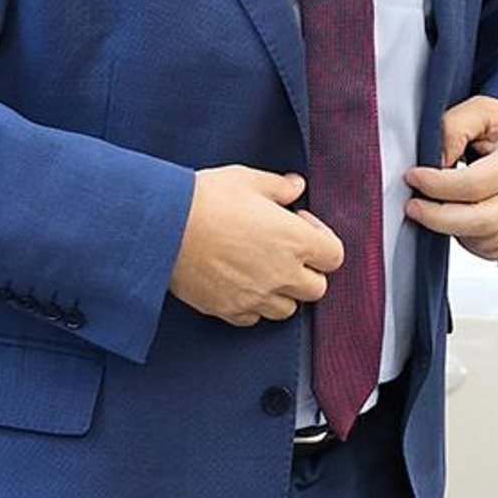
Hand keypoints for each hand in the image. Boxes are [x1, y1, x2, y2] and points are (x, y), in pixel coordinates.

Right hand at [170, 167, 343, 325]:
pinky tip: (239, 284)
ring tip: (261, 269)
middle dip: (306, 270)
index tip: (300, 225)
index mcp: (294, 240)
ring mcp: (255, 296)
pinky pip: (253, 318)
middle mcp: (281, 274)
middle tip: (284, 251)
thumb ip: (278, 186)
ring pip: (286, 309)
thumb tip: (295, 186)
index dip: (322, 239)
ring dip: (281, 292)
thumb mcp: (246, 179)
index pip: (335, 256)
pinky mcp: (228, 309)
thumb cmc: (205, 199)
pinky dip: (252, 306)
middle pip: (316, 288)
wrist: (162, 227)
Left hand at [405, 98, 497, 261]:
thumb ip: (452, 129)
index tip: (413, 177)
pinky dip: (470, 240)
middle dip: (436, 218)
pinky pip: (493, 251)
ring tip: (441, 207)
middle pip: (477, 222)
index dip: (435, 185)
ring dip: (452, 229)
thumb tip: (433, 163)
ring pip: (483, 241)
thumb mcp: (482, 111)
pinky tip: (463, 219)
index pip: (472, 185)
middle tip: (414, 206)